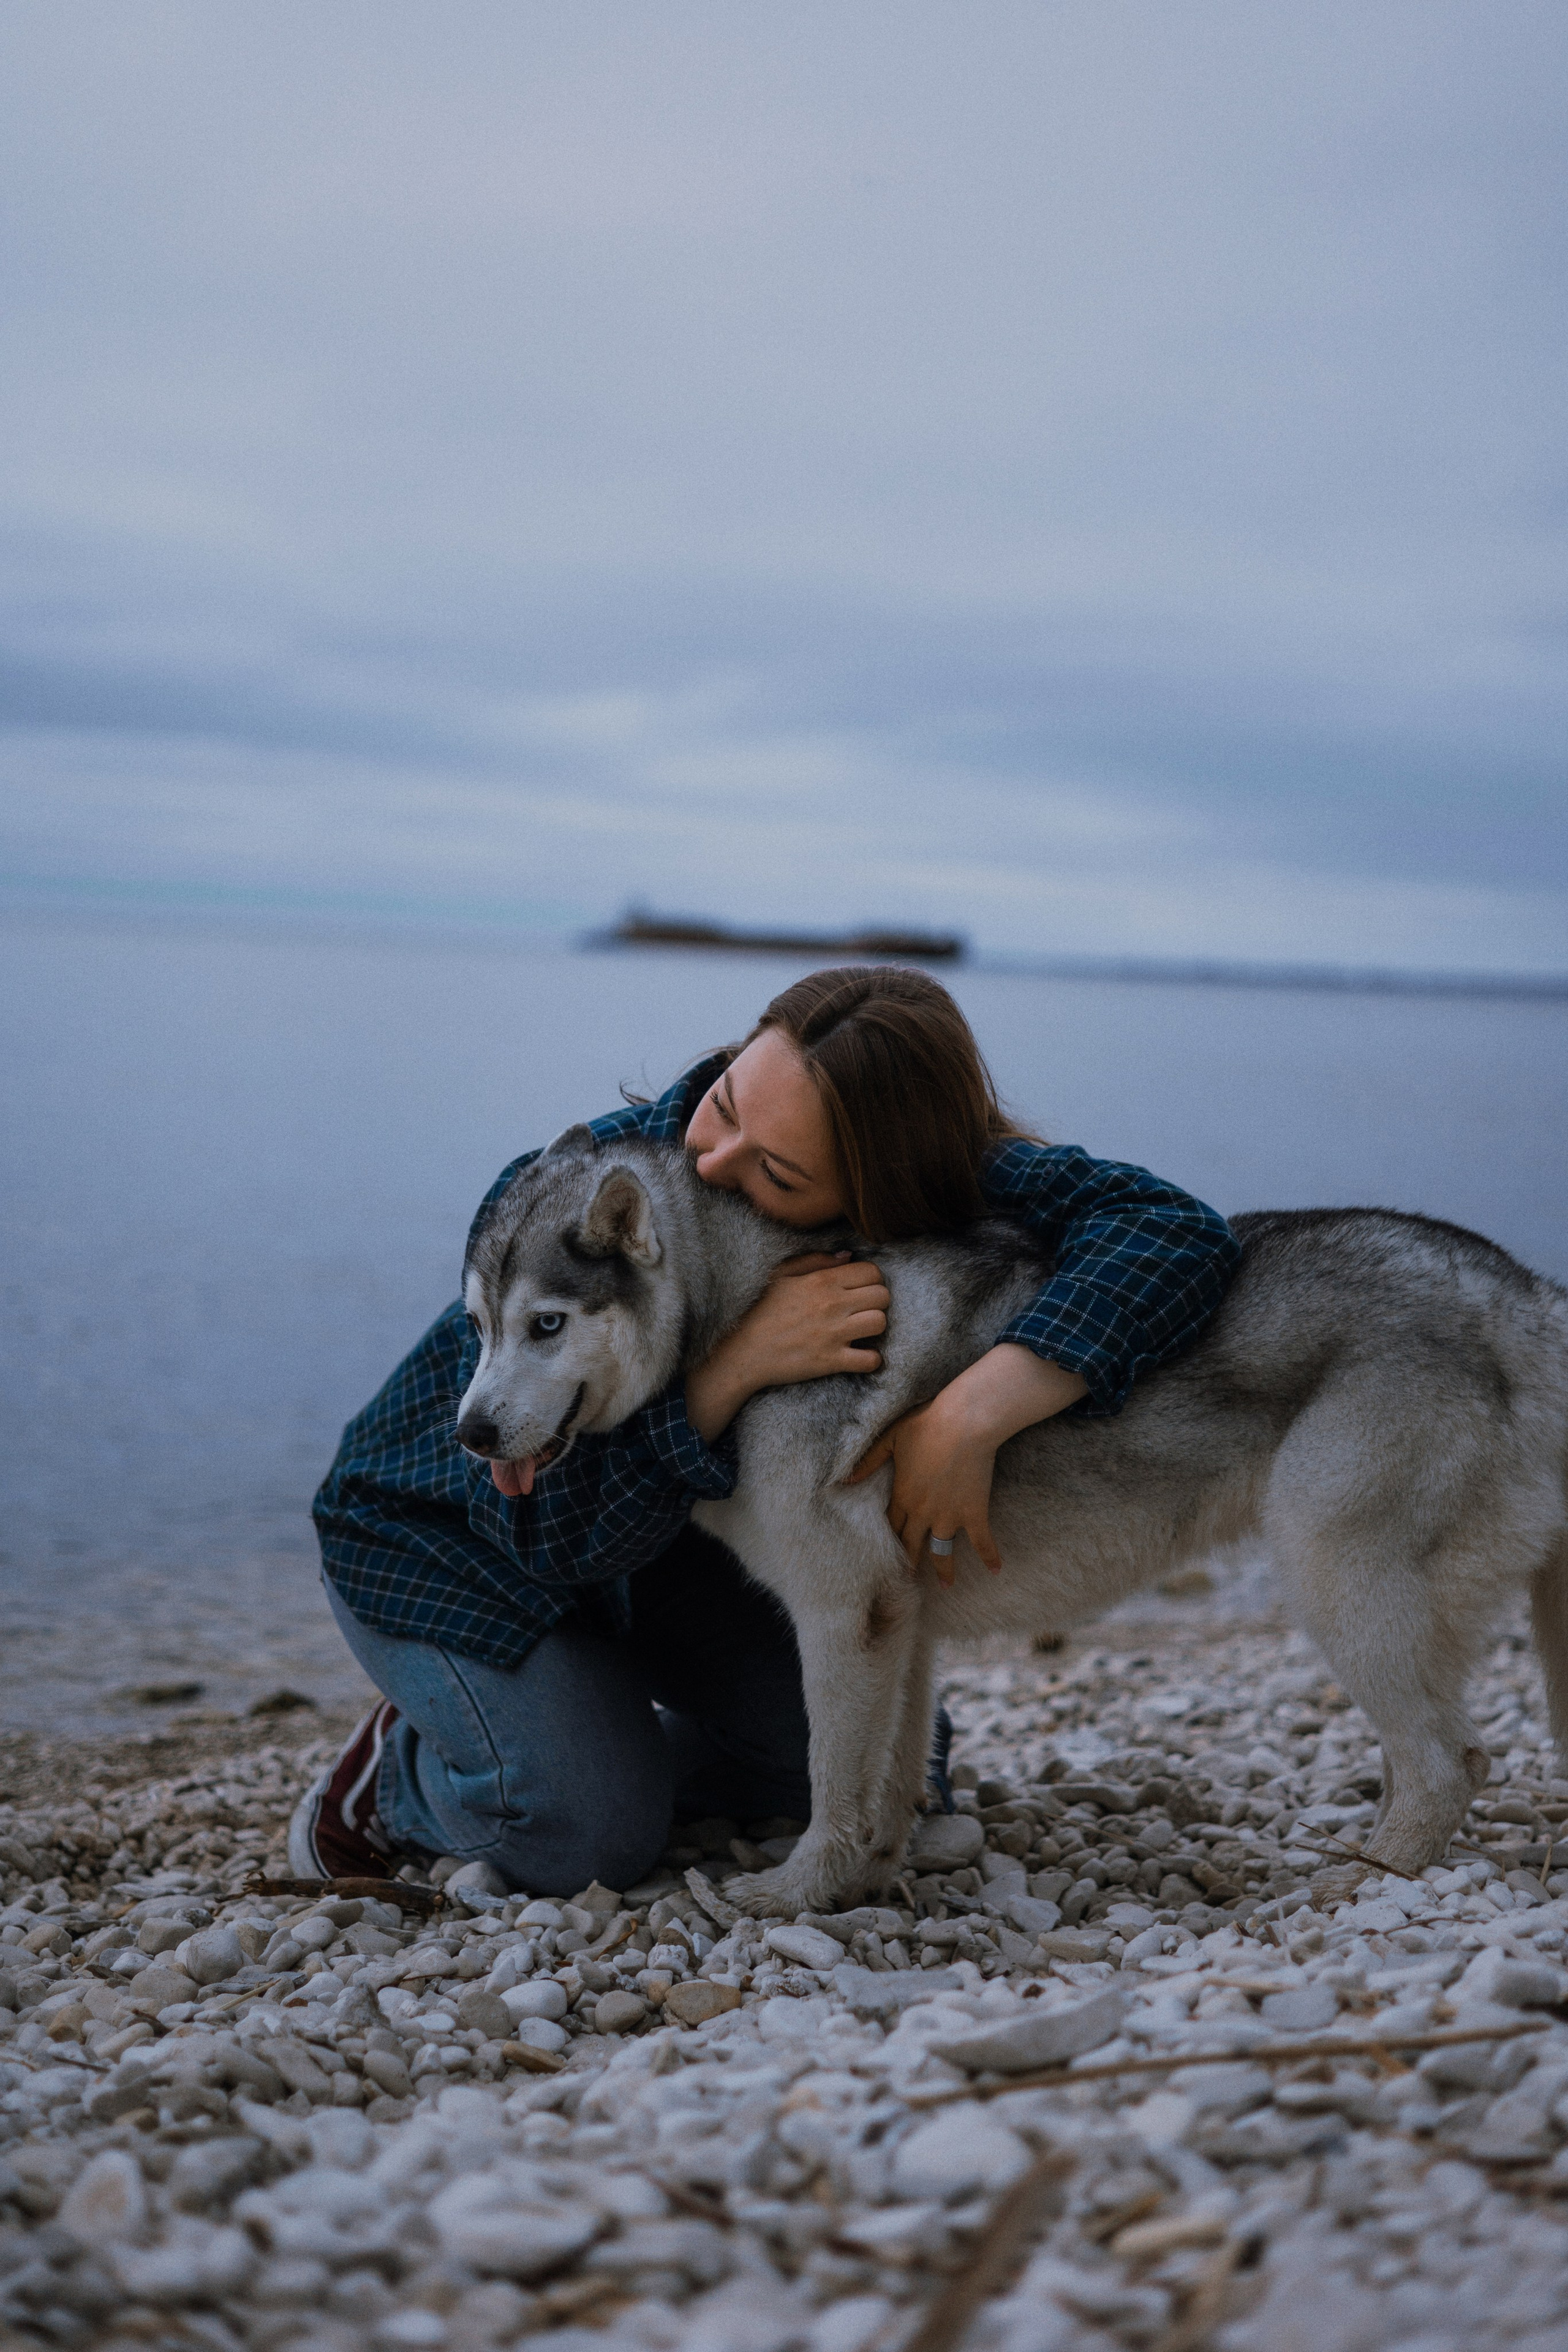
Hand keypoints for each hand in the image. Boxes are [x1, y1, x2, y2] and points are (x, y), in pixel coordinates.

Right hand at [685, 1252, 888, 1440]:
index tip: (861, 1289)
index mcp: (821, 1281)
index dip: (872, 1280)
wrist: (742, 1351)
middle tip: (862, 1309)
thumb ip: (815, 1261)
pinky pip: (870, 1360)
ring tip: (861, 1330)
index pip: (872, 1272)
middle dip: (877, 1301)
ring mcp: (833, 1334)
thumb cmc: (759, 1310)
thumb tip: (848, 1256)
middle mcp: (832, 1304)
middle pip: (882, 1296)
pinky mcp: (831, 1361)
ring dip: (875, 1327)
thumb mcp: (781, 1275)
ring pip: (881, 1323)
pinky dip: (871, 1360)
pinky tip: (859, 1355)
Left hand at [844, 1391, 1000, 1582]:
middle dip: (909, 1562)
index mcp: (902, 1496)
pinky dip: (990, 1557)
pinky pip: (982, 1542)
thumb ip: (869, 1461)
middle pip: (912, 1544)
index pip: (892, 1525)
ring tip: (945, 1584)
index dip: (890, 1538)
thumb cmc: (927, 1425)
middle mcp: (923, 1513)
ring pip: (942, 1551)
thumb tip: (844, 1480)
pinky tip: (996, 1570)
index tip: (886, 1553)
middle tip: (907, 1578)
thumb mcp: (890, 1439)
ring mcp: (949, 1516)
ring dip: (943, 1570)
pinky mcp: (974, 1513)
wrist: (964, 1423)